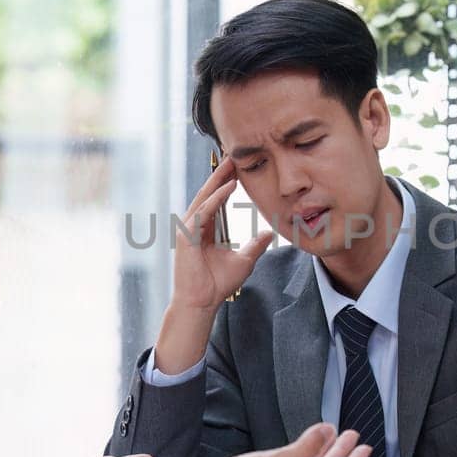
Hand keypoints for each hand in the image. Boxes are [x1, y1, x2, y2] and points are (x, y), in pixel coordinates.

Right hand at [154, 157, 275, 372]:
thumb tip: (269, 233)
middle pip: (209, 192)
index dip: (227, 181)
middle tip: (234, 153)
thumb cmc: (217, 284)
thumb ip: (255, 245)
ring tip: (232, 163)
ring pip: (205, 197)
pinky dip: (216, 198)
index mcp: (204, 228)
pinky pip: (204, 212)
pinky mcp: (187, 236)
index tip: (240, 166)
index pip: (216, 198)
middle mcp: (194, 224)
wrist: (202, 302)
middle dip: (221, 173)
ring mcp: (188, 229)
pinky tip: (229, 187)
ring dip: (219, 180)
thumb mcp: (244, 261)